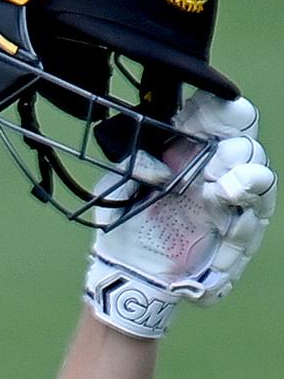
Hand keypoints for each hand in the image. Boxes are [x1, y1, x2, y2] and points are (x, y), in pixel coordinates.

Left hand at [86, 94, 274, 338]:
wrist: (128, 268)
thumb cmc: (125, 217)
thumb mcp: (119, 186)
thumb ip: (135, 166)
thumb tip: (159, 164)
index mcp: (191, 149)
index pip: (219, 118)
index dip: (220, 111)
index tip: (208, 110)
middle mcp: (216, 170)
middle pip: (246, 147)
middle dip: (234, 151)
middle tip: (212, 165)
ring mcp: (230, 202)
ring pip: (260, 181)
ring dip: (248, 183)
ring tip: (226, 192)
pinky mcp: (235, 235)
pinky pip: (249, 227)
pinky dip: (240, 230)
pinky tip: (229, 229)